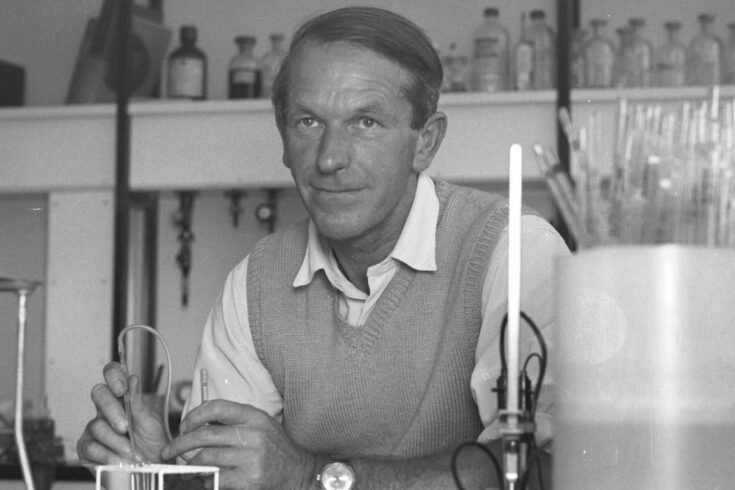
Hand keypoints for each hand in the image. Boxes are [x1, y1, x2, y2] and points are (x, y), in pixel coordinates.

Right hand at [76, 362, 168, 467]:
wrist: (151, 471)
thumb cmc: (152, 445)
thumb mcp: (150, 423)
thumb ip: (138, 403)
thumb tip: (132, 379)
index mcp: (123, 398)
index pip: (113, 375)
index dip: (113, 376)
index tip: (121, 389)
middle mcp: (106, 410)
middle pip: (99, 394)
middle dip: (112, 410)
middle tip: (125, 427)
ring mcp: (94, 428)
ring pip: (96, 425)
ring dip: (117, 441)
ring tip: (132, 452)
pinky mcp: (86, 448)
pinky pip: (91, 446)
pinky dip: (108, 455)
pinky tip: (120, 460)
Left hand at [162, 400, 317, 489]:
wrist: (299, 473)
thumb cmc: (275, 448)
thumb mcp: (260, 425)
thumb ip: (234, 421)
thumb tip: (198, 423)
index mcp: (253, 416)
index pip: (216, 408)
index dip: (194, 415)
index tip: (184, 425)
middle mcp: (252, 434)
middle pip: (204, 436)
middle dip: (180, 444)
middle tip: (169, 451)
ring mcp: (251, 458)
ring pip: (206, 459)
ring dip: (191, 465)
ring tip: (188, 468)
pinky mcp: (249, 479)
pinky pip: (215, 479)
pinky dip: (205, 480)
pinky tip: (206, 479)